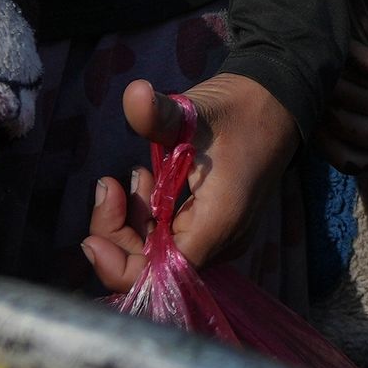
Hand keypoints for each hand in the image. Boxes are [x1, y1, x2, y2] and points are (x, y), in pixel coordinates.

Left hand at [78, 71, 297, 289]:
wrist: (276, 103)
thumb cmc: (238, 109)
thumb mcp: (196, 110)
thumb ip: (160, 113)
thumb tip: (133, 93)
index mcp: (217, 223)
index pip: (161, 275)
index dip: (120, 266)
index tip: (91, 237)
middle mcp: (221, 241)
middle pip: (154, 269)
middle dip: (118, 235)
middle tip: (108, 188)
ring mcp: (219, 237)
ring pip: (160, 255)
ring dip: (133, 223)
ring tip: (130, 178)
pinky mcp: (214, 227)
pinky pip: (172, 239)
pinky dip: (149, 217)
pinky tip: (146, 183)